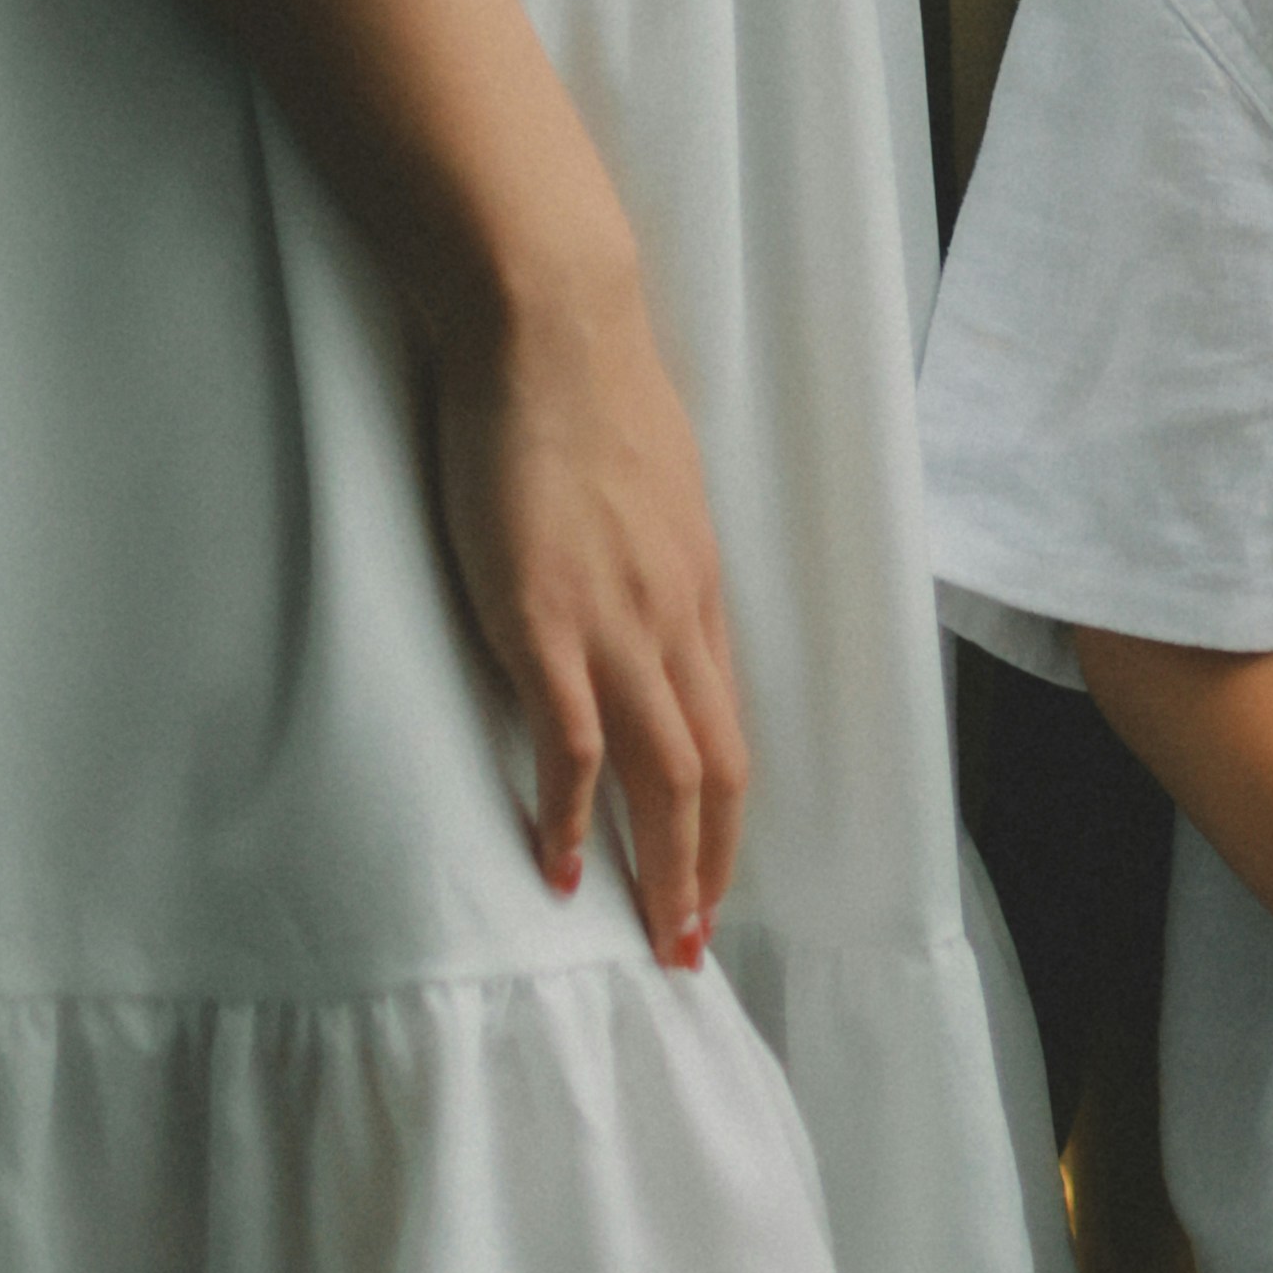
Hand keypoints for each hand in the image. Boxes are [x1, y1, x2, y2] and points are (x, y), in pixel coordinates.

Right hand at [426, 236, 749, 955]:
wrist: (550, 325)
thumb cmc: (589, 387)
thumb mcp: (647, 484)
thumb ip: (645, 551)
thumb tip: (630, 586)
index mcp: (697, 588)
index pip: (728, 724)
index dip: (724, 811)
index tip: (713, 872)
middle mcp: (674, 618)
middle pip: (715, 770)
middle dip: (710, 868)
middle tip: (690, 947)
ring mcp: (615, 625)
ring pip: (665, 776)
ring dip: (665, 870)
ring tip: (656, 941)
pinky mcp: (544, 623)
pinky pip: (572, 746)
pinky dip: (568, 817)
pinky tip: (557, 867)